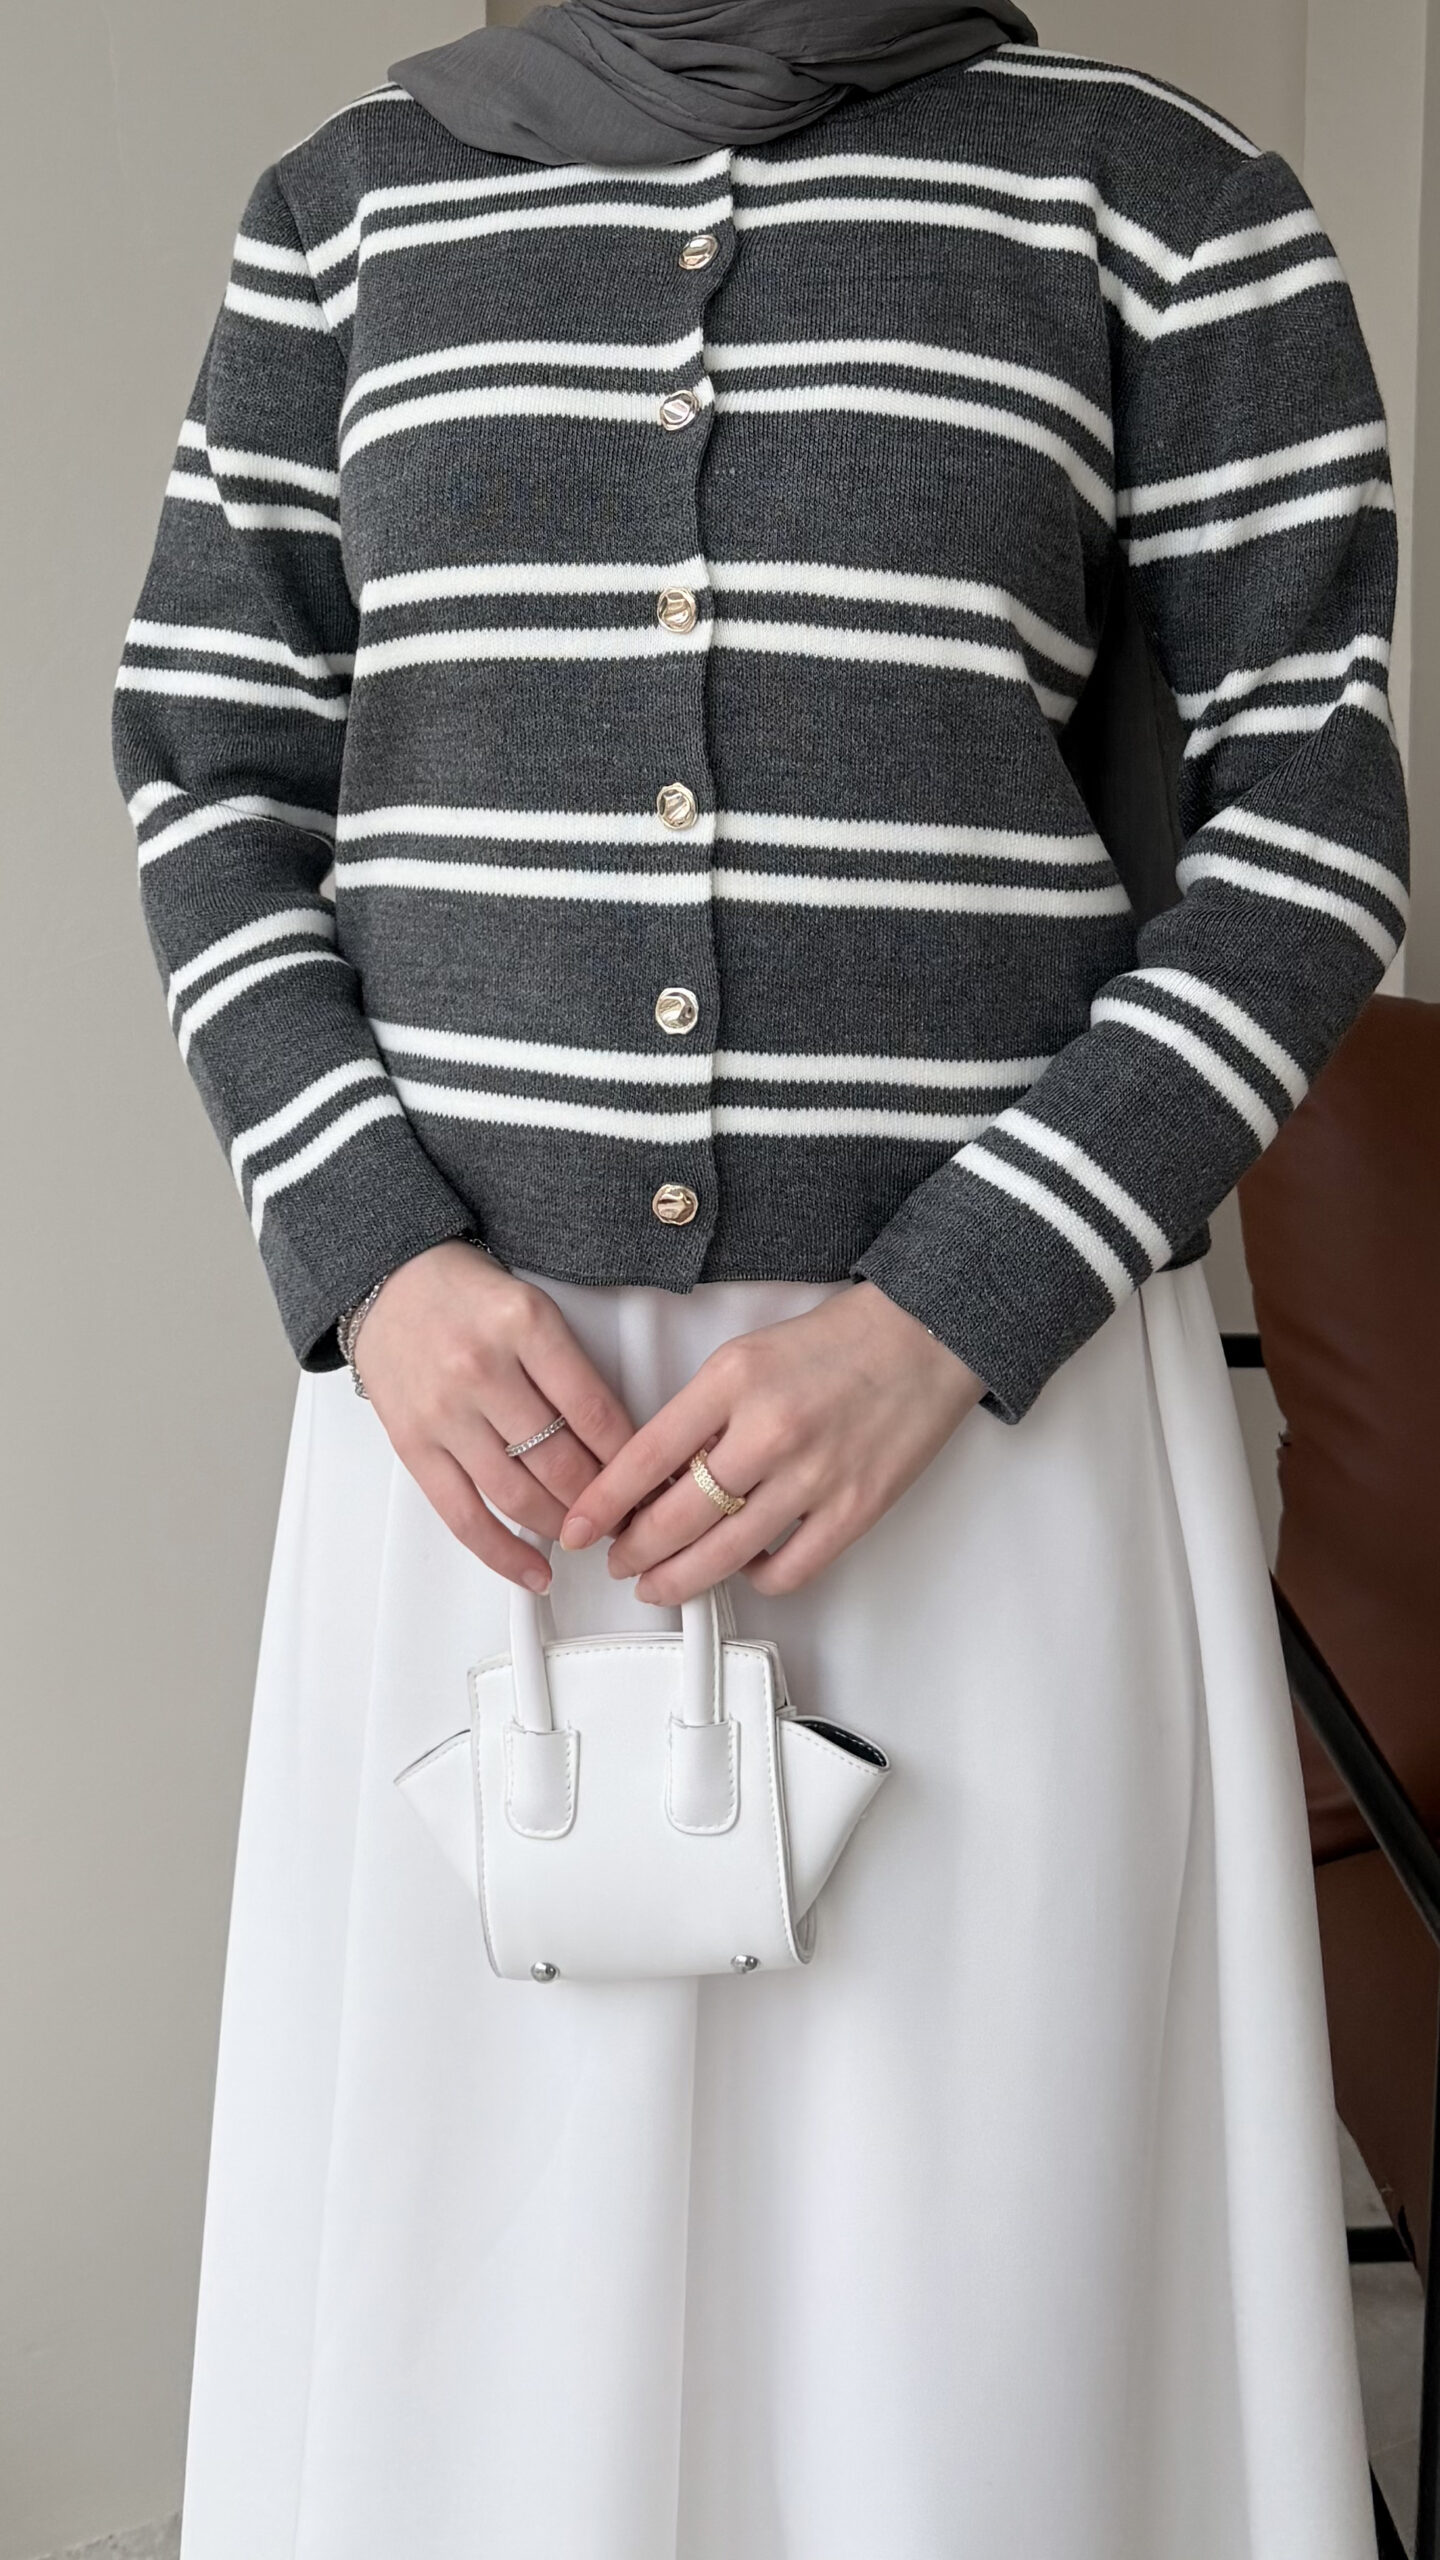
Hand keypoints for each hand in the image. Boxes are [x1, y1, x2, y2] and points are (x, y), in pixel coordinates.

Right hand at [352, 1243, 634, 1590]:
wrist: (389, 1278)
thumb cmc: (465, 1294)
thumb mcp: (534, 1307)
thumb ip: (572, 1368)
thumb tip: (620, 1443)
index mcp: (524, 1325)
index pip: (595, 1411)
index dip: (631, 1459)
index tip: (650, 1481)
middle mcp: (482, 1368)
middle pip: (560, 1461)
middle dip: (603, 1501)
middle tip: (627, 1516)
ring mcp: (444, 1411)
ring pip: (517, 1495)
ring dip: (562, 1526)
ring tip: (587, 1535)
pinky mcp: (413, 1444)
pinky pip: (462, 1516)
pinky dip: (502, 1552)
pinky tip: (534, 1570)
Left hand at [559, 1282, 985, 1603]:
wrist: (924, 1337)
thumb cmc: (839, 1342)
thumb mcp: (746, 1355)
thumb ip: (700, 1412)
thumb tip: (654, 1477)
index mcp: (734, 1380)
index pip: (645, 1456)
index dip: (601, 1503)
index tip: (579, 1525)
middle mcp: (770, 1429)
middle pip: (677, 1517)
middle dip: (634, 1552)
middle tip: (619, 1560)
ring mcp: (815, 1475)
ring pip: (724, 1554)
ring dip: (679, 1579)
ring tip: (658, 1583)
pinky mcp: (855, 1508)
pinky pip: (789, 1568)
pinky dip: (757, 1580)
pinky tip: (742, 1570)